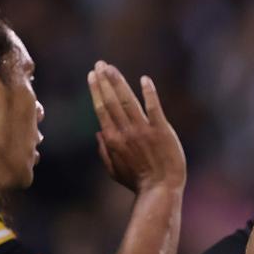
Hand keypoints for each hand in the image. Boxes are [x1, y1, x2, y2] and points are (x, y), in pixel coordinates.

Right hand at [87, 62, 185, 191]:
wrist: (160, 190)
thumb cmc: (137, 182)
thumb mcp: (115, 171)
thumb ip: (104, 152)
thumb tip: (97, 133)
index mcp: (113, 140)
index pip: (102, 109)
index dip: (96, 90)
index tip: (92, 76)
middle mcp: (126, 132)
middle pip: (112, 100)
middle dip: (104, 80)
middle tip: (99, 64)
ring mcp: (144, 130)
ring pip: (128, 100)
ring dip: (118, 81)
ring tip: (111, 67)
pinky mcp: (161, 131)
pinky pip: (154, 107)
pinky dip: (148, 93)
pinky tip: (144, 80)